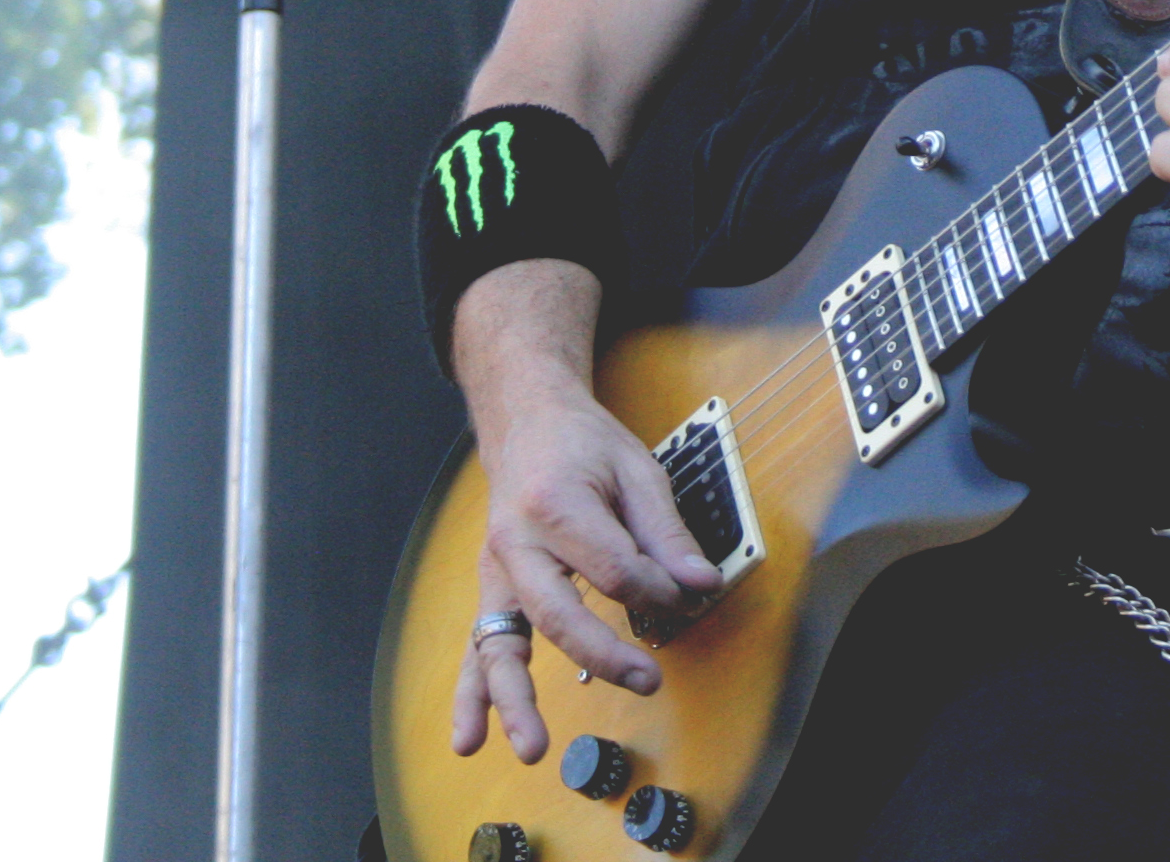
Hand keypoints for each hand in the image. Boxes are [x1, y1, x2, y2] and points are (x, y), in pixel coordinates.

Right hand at [450, 372, 721, 762]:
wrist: (527, 422)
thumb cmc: (584, 445)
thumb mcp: (638, 470)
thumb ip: (668, 532)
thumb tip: (700, 585)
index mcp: (556, 504)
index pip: (614, 568)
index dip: (657, 589)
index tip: (685, 591)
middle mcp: (516, 542)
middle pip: (557, 612)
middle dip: (603, 654)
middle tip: (647, 681)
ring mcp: (496, 571)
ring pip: (500, 643)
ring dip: (514, 700)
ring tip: (532, 748)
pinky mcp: (491, 591)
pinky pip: (477, 648)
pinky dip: (473, 695)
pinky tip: (469, 738)